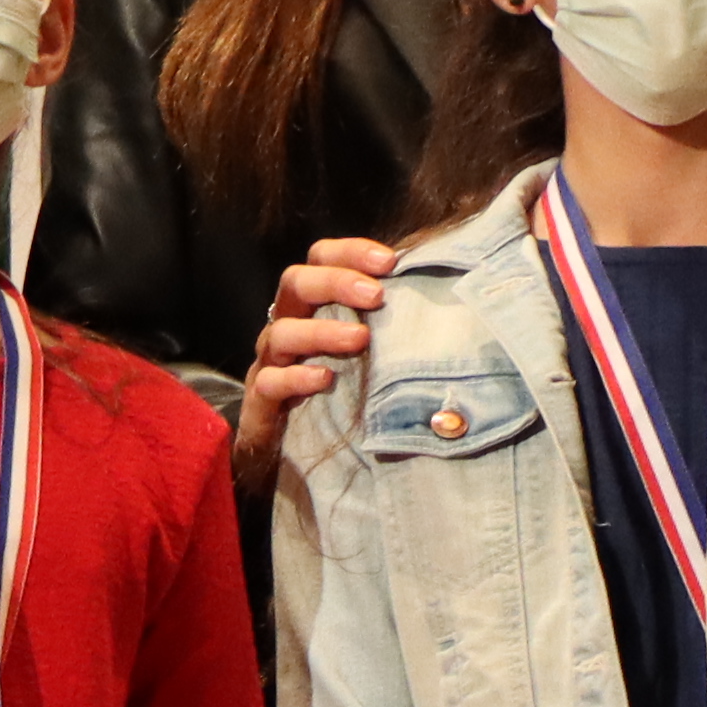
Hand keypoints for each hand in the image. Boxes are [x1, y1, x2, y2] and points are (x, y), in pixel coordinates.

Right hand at [237, 235, 403, 448]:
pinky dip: (296, 377)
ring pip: (281, 332)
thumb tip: (446, 308)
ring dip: (322, 331)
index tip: (389, 262)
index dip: (350, 252)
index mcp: (309, 305)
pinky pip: (270, 382)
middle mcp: (286, 325)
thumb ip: (387, 327)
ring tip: (360, 339)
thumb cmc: (336, 392)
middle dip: (336, 282)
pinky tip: (325, 379)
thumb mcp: (362, 352)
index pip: (320, 258)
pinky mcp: (260, 402)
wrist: (288, 454)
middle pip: (295, 282)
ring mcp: (270, 362)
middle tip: (376, 296)